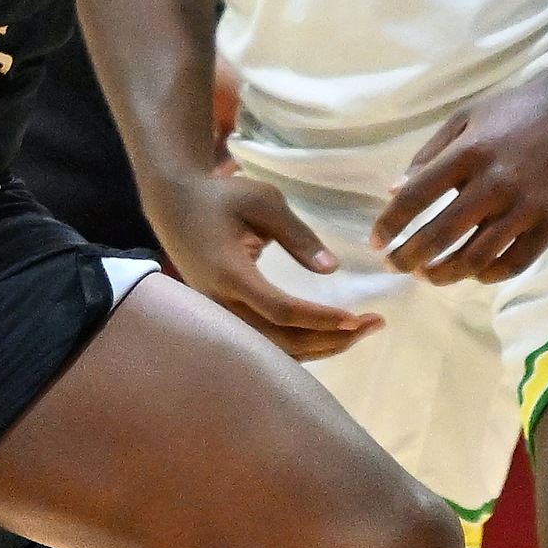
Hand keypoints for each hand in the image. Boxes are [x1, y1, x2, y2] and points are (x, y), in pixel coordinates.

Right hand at [144, 166, 384, 360]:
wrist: (174, 206)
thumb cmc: (220, 197)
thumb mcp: (263, 202)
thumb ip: (297, 235)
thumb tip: (332, 269)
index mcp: (230, 272)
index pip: (280, 310)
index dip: (319, 319)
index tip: (356, 317)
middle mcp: (221, 303)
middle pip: (280, 341)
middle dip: (330, 338)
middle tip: (373, 325)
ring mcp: (219, 316)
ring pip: (272, 350)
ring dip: (319, 346)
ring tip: (358, 332)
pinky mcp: (222, 318)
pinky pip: (263, 344)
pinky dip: (298, 346)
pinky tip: (328, 337)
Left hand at [373, 69, 547, 284]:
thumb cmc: (519, 109)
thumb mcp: (467, 117)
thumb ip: (430, 154)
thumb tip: (395, 192)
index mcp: (468, 153)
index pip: (416, 197)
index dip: (389, 224)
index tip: (376, 242)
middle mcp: (494, 183)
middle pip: (440, 235)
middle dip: (408, 258)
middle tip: (395, 266)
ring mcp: (526, 206)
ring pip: (476, 258)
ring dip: (444, 274)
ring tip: (429, 275)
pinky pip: (516, 262)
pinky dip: (489, 274)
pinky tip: (475, 273)